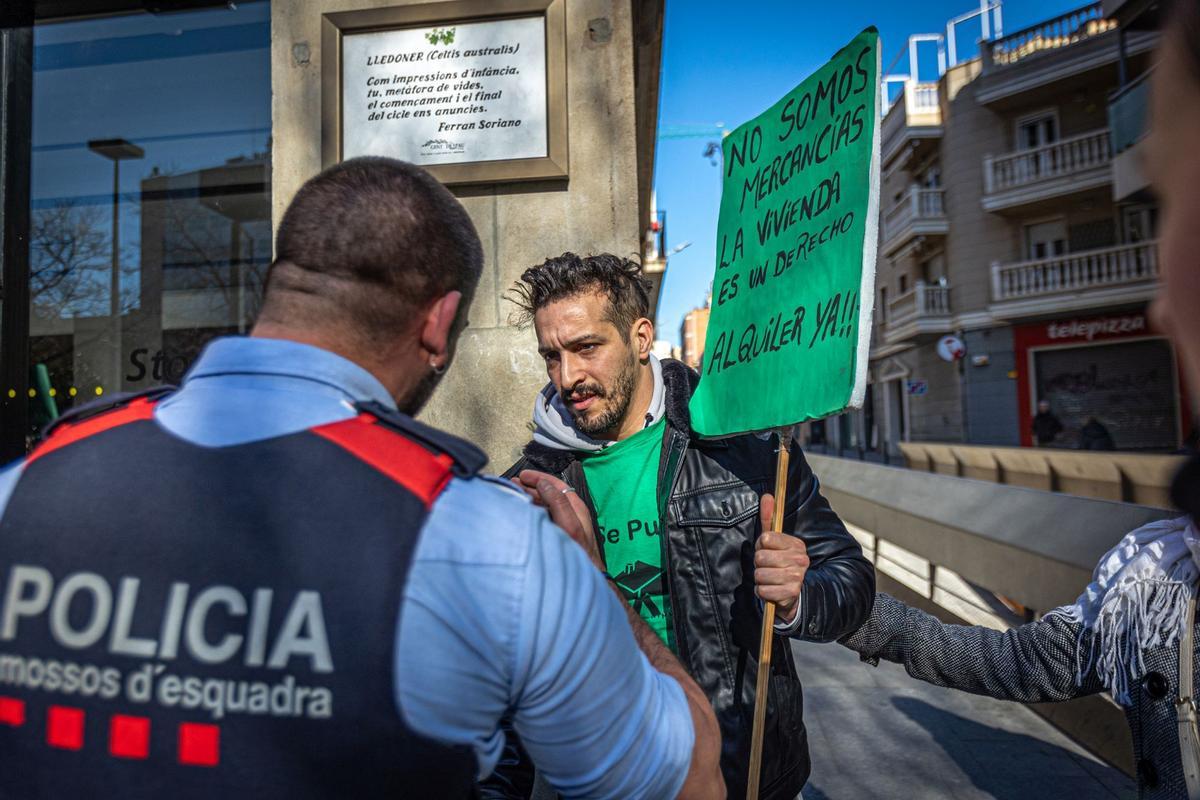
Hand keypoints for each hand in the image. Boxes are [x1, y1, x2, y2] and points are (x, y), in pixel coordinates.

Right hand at [517, 470, 602, 568]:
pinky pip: (543, 516)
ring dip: (530, 497)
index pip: (556, 485)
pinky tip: (522, 512)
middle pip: (548, 493)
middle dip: (531, 486)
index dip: (539, 478)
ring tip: (514, 493)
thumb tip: (544, 485)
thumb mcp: (570, 526)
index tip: (523, 476)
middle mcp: (570, 513)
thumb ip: (558, 504)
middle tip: (514, 483)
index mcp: (576, 507)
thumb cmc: (581, 555)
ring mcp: (563, 523)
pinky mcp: (556, 534)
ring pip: (544, 504)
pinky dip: (532, 510)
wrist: (585, 578)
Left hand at [754, 493, 808, 623]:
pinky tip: (771, 590)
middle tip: (768, 567)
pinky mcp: (791, 593)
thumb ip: (769, 519)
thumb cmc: (780, 564)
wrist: (794, 594)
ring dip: (760, 579)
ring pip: (760, 575)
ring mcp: (797, 576)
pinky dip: (762, 592)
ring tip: (770, 579)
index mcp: (796, 544)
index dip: (761, 546)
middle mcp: (800, 559)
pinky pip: (763, 590)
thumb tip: (768, 495)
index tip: (767, 550)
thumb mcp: (775, 542)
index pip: (766, 538)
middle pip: (760, 557)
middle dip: (759, 564)